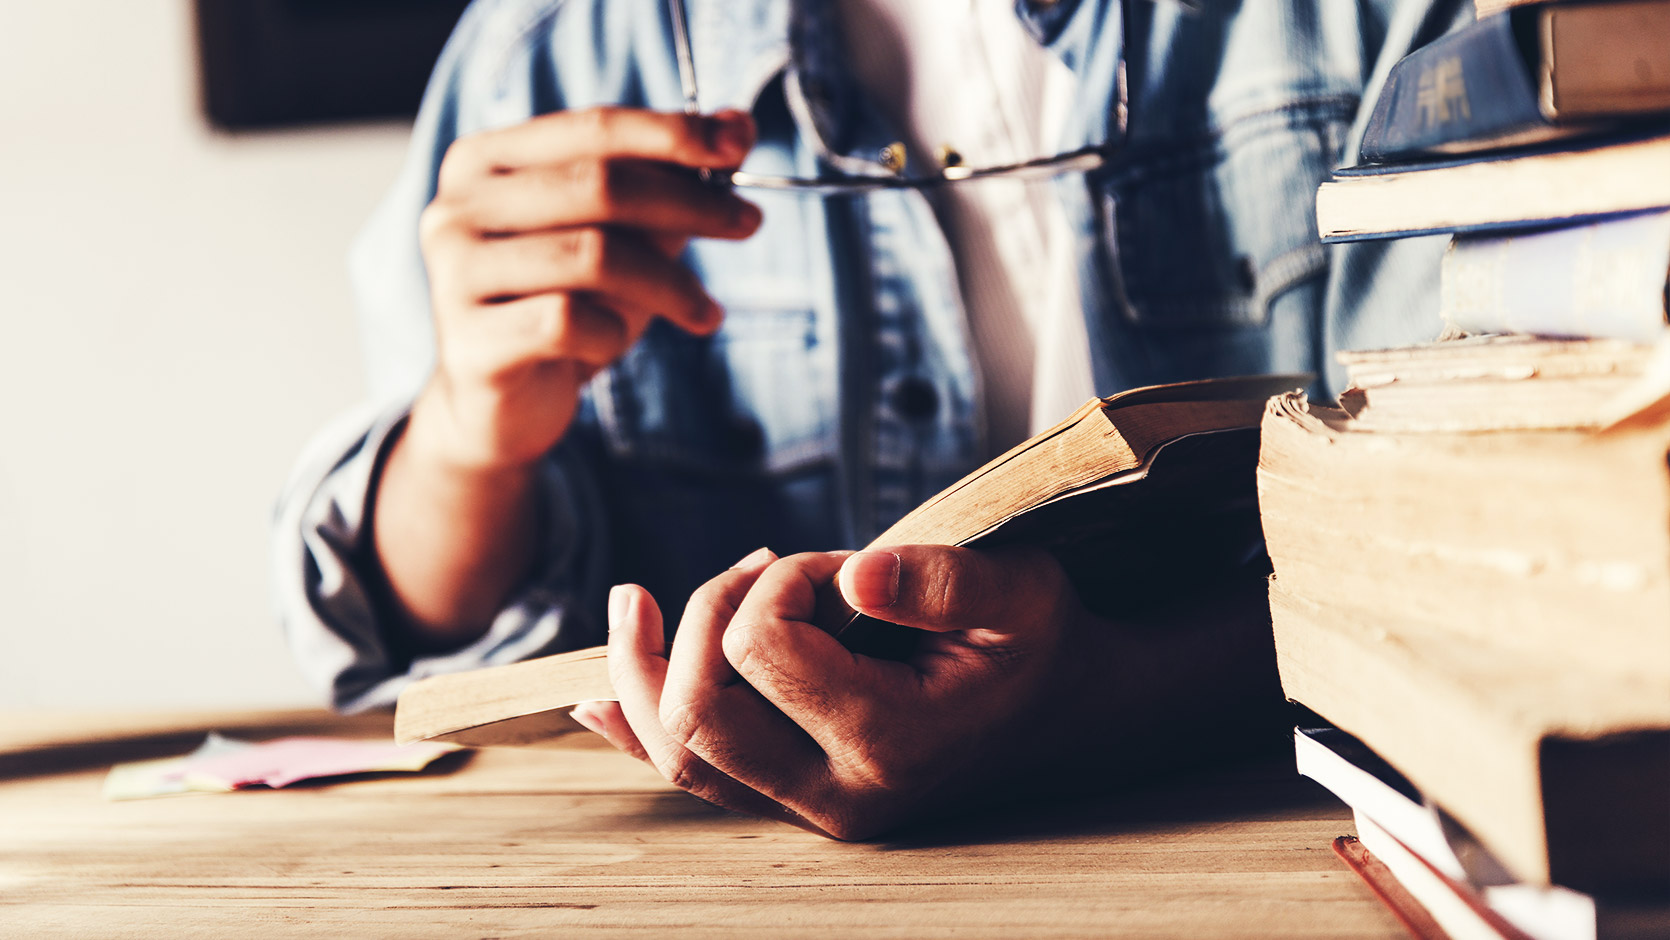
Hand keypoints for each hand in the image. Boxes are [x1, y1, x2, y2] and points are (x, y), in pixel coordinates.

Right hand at [369, 107, 760, 644]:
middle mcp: (457, 207)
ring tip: (703, 310)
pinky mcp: (469, 341)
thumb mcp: (620, 238)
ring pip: (592, 256)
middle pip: (599, 185)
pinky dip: (611, 333)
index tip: (739, 146)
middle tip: (748, 222)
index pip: (593, 127)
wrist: (499, 408)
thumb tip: (739, 126)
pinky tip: (615, 345)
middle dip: (688, 203)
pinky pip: (568, 322)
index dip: (671, 133)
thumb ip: (669, 182)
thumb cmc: (562, 307)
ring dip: (668, 283)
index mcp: (485, 161)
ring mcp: (455, 274)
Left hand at [573, 544, 1089, 838]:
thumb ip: (943, 582)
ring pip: (680, 755)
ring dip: (644, 673)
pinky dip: (638, 731)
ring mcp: (812, 806)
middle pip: (696, 718)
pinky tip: (594, 700)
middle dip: (701, 620)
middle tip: (758, 566)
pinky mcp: (796, 796)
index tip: (834, 562)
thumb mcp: (1021, 590)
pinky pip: (697, 776)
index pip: (760, 653)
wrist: (1066, 713)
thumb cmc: (1040, 641)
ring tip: (634, 603)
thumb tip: (857, 575)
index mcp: (893, 741)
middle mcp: (841, 795)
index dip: (777, 585)